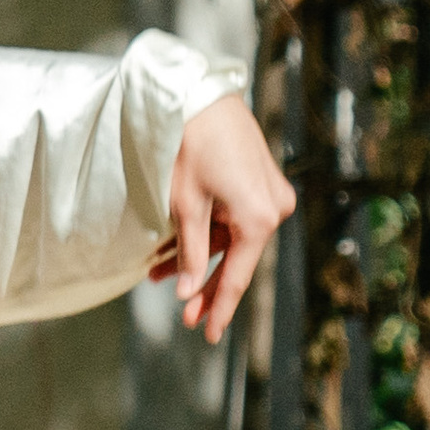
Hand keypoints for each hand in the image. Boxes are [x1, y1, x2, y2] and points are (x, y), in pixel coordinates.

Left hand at [150, 93, 294, 342]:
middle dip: (201, 285)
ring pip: (231, 240)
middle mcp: (275, 208)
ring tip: (155, 271)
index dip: (218, 309)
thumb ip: (188, 253)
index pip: (236, 277)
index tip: (208, 336)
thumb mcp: (183, 205)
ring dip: (196, 256)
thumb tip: (185, 293)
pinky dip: (206, 233)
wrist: (199, 93)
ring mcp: (272, 194)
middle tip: (182, 316)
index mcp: (259, 218)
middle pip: (236, 260)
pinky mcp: (262, 182)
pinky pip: (234, 219)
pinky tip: (172, 246)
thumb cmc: (189, 145)